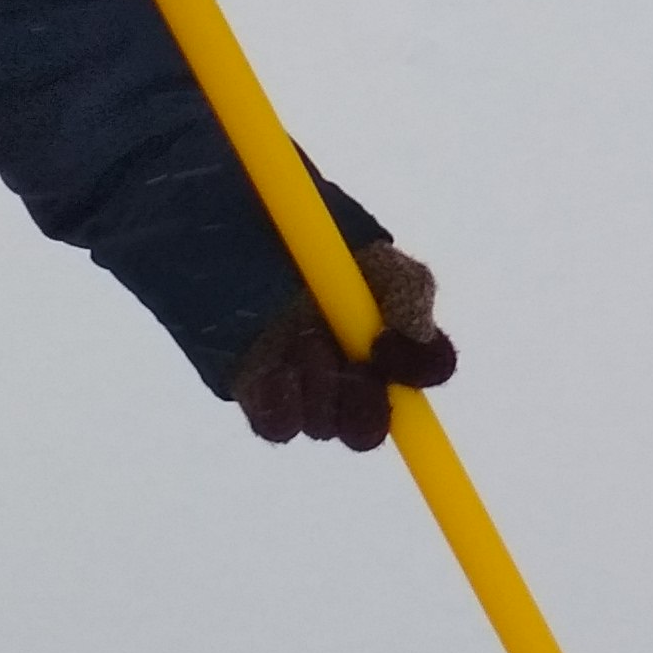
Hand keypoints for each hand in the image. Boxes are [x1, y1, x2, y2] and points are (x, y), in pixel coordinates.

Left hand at [232, 243, 455, 449]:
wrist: (225, 226)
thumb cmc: (296, 230)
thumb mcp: (360, 241)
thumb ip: (402, 283)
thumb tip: (415, 334)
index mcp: (387, 329)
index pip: (427, 368)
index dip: (419, 367)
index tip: (387, 341)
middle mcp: (349, 367)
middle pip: (373, 424)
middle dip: (366, 404)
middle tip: (350, 368)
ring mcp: (304, 385)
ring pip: (325, 425)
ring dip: (320, 387)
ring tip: (300, 334)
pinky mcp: (260, 394)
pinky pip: (279, 426)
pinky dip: (282, 405)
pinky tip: (276, 369)